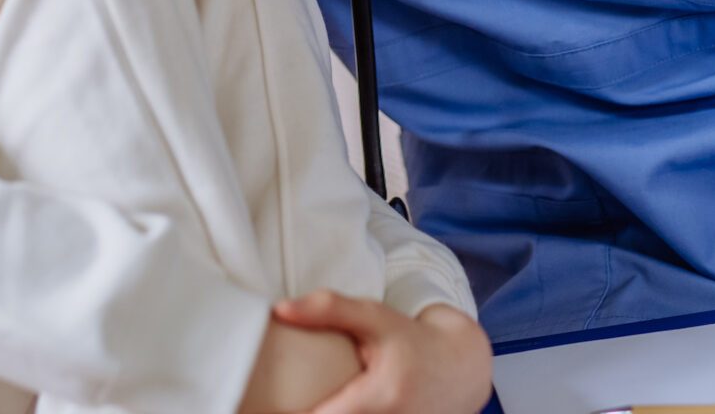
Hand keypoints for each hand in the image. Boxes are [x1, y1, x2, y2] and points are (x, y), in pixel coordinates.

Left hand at [273, 291, 491, 413]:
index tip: (256, 406)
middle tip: (260, 406)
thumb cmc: (409, 340)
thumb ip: (328, 309)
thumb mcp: (373, 317)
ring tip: (282, 406)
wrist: (458, 369)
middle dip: (297, 413)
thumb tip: (277, 310)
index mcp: (379, 398)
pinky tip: (318, 408)